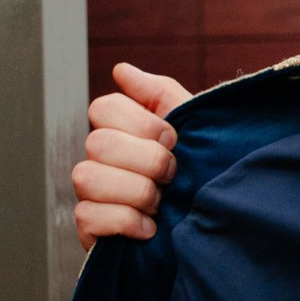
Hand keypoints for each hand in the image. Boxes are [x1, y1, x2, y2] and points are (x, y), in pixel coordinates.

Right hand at [71, 62, 189, 245]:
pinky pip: (88, 216)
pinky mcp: (90, 230)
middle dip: (147, 160)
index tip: (174, 140)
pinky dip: (126, 222)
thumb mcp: (192, 128)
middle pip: (98, 143)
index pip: (103, 108)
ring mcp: (90, 194)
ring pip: (87, 177)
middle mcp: (99, 160)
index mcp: (121, 132)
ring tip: (160, 203)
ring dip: (136, 191)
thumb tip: (120, 69)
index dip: (142, 124)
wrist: (212, 227)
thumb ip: (160, 94)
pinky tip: (149, 227)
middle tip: (172, 175)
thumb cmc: (200, 174)